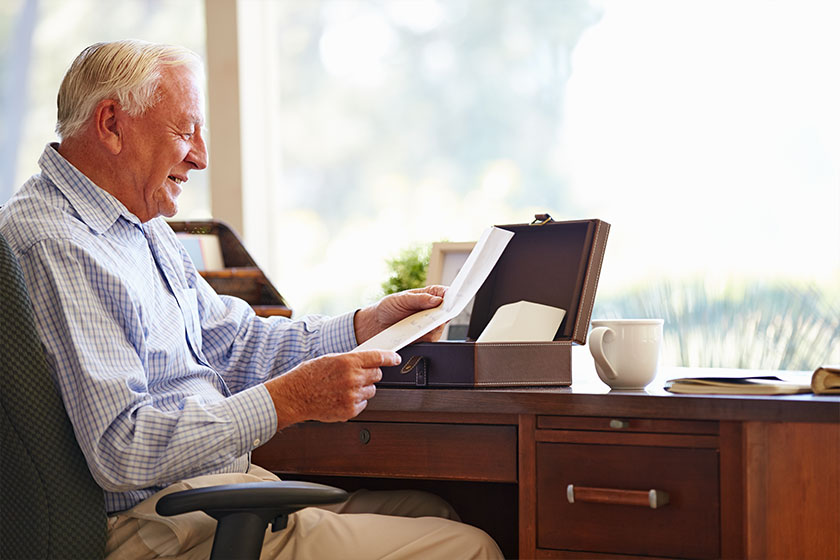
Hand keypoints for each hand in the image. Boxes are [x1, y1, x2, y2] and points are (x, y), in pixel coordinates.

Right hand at [264, 350, 399, 429]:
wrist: (294, 397)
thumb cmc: (308, 377)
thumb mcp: (329, 359)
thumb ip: (350, 360)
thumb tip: (367, 361)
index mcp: (348, 361)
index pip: (378, 357)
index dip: (390, 358)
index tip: (395, 359)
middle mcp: (353, 378)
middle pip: (377, 375)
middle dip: (371, 374)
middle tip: (357, 376)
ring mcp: (352, 395)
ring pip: (371, 391)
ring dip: (363, 389)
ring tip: (344, 388)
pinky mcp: (350, 410)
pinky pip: (364, 404)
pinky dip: (356, 402)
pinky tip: (341, 398)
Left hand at [354, 286, 446, 344]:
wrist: (376, 324)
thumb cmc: (388, 307)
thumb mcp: (402, 299)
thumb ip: (420, 299)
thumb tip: (437, 300)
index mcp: (429, 295)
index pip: (447, 294)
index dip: (452, 297)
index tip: (450, 301)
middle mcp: (432, 310)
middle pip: (447, 313)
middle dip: (442, 314)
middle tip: (434, 314)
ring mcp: (429, 324)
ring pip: (440, 328)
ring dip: (431, 327)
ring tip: (417, 323)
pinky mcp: (424, 337)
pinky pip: (431, 339)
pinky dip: (424, 337)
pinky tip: (414, 333)